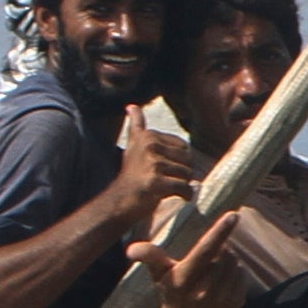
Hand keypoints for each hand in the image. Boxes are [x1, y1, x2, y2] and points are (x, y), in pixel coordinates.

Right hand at [106, 107, 196, 235]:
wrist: (119, 202)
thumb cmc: (132, 175)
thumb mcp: (133, 146)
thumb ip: (136, 126)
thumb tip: (132, 106)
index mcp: (148, 136)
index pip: (184, 147)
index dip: (179, 161)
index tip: (161, 169)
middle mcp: (149, 146)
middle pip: (188, 160)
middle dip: (181, 173)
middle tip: (164, 181)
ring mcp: (152, 163)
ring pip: (187, 174)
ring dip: (181, 185)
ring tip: (164, 188)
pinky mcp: (155, 181)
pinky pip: (184, 188)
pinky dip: (185, 195)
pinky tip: (176, 197)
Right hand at [132, 207, 251, 307]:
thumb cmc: (170, 288)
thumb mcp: (157, 273)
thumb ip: (149, 257)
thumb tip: (131, 250)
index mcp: (183, 281)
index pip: (204, 251)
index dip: (219, 232)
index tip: (233, 215)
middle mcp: (203, 294)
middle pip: (225, 254)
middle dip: (221, 248)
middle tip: (208, 256)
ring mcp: (222, 301)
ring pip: (236, 264)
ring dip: (228, 260)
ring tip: (212, 268)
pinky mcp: (236, 304)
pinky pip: (243, 276)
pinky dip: (236, 272)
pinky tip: (221, 280)